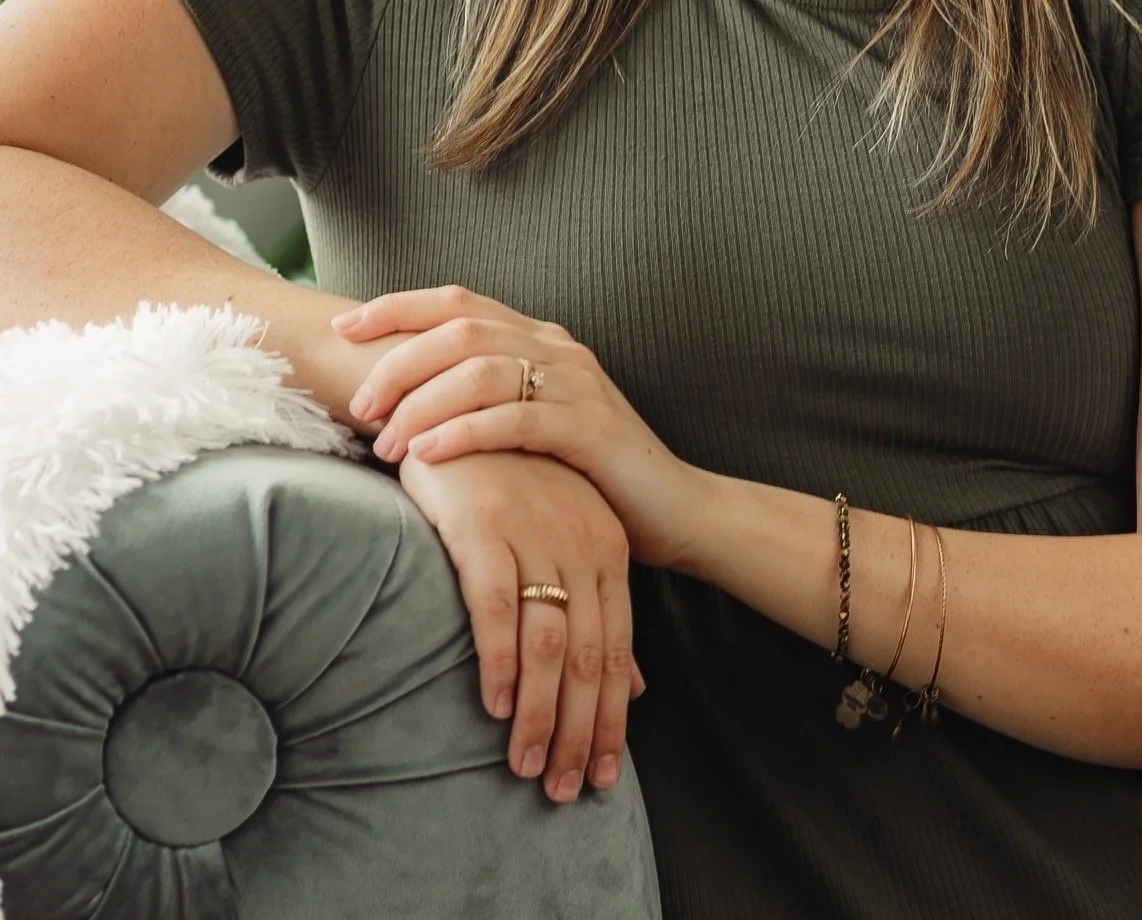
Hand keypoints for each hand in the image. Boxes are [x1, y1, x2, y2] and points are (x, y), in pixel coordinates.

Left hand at [336, 285, 705, 567]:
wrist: (674, 509)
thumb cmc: (588, 475)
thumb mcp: (530, 426)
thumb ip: (483, 402)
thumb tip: (398, 404)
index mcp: (538, 337)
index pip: (457, 300)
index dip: (395, 307)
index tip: (343, 329)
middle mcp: (556, 346)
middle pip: (460, 328)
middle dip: (398, 362)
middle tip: (359, 406)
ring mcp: (577, 382)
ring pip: (482, 368)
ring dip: (423, 402)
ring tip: (386, 442)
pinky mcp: (590, 426)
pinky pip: (516, 418)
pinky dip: (465, 431)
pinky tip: (428, 453)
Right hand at [394, 442, 643, 800]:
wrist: (453, 404)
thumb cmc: (507, 479)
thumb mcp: (565, 536)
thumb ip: (598, 607)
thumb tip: (634, 687)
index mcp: (605, 546)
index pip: (618, 647)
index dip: (610, 716)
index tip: (600, 775)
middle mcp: (579, 541)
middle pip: (589, 654)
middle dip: (579, 730)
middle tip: (564, 791)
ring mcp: (533, 532)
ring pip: (548, 641)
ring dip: (539, 714)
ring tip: (527, 768)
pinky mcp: (482, 525)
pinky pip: (495, 607)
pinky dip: (499, 662)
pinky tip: (494, 707)